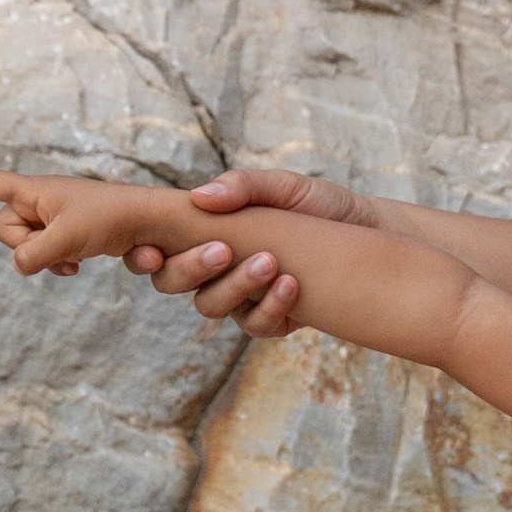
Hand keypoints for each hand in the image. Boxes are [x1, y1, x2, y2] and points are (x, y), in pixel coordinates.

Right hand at [0, 162, 166, 274]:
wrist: (149, 223)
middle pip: (2, 229)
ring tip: (75, 254)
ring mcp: (50, 217)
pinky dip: (56, 263)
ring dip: (43, 258)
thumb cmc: (111, 219)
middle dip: (24, 245)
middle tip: (59, 243)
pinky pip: (41, 255)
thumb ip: (34, 254)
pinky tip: (79, 264)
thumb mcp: (68, 238)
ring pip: (21, 247)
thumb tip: (19, 266)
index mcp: (34, 189)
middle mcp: (38, 200)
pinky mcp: (64, 234)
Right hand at [122, 167, 375, 332]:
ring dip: (236, 286)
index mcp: (206, 234)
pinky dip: (271, 306)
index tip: (153, 251)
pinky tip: (292, 283)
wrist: (368, 231)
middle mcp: (215, 270)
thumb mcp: (284, 186)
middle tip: (223, 250)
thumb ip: (243, 187)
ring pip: (212, 306)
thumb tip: (201, 197)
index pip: (157, 251)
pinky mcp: (273, 319)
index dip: (143, 256)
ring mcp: (241, 298)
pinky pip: (256, 325)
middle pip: (173, 283)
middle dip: (191, 268)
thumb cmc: (317, 205)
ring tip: (270, 262)